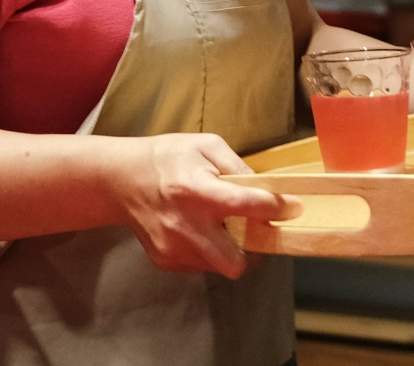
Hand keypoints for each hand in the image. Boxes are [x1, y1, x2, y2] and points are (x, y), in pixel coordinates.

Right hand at [120, 133, 301, 277]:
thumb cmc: (167, 158)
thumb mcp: (206, 146)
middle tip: (256, 230)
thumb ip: (238, 167)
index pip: (245, 206)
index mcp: (196, 190)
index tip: (292, 207)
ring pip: (220, 266)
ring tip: (222, 225)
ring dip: (231, 249)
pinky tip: (200, 230)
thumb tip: (267, 188)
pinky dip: (209, 251)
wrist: (121, 180)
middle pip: (235, 261)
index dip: (275, 208)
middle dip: (254, 249)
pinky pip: (202, 265)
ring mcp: (173, 248)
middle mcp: (185, 225)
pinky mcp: (166, 260)